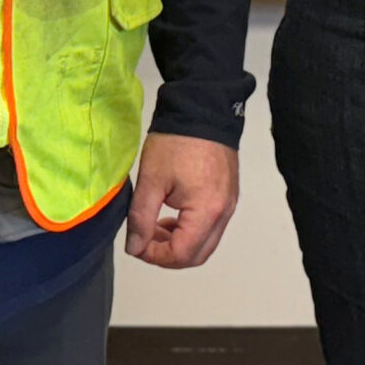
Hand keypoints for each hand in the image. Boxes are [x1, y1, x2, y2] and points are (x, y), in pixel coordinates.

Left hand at [125, 132, 237, 269]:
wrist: (203, 108)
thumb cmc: (177, 141)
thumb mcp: (151, 180)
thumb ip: (141, 219)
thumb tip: (135, 248)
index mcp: (206, 211)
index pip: (181, 254)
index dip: (155, 256)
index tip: (136, 244)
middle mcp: (224, 212)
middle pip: (197, 256)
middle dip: (168, 254)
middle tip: (145, 239)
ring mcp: (229, 204)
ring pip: (206, 243)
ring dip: (180, 243)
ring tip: (156, 224)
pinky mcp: (228, 195)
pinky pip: (211, 226)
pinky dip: (191, 230)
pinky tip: (173, 214)